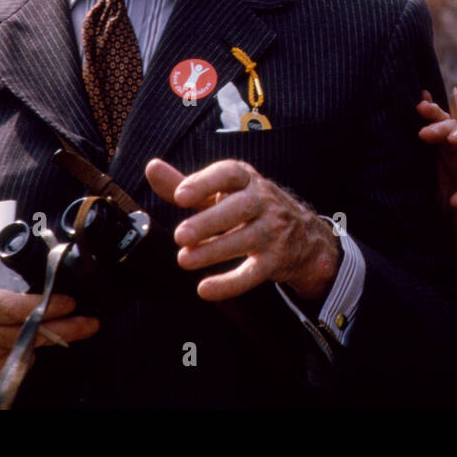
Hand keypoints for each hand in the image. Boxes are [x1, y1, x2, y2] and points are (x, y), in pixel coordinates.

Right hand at [0, 258, 98, 408]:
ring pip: (27, 350)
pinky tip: (12, 351)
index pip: (11, 306)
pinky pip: (19, 368)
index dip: (45, 305)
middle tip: (87, 322)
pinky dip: (23, 359)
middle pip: (26, 331)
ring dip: (43, 341)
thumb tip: (31, 257)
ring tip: (52, 331)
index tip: (69, 302)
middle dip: (64, 327)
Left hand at [145, 158, 340, 301]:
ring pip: (246, 240)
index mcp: (247, 180)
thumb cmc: (250, 209)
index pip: (229, 174)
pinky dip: (230, 283)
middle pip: (239, 208)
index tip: (180, 196)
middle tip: (180, 235)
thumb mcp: (222, 193)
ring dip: (214, 251)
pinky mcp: (275, 260)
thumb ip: (187, 184)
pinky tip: (206, 289)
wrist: (304, 237)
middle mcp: (263, 201)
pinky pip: (253, 273)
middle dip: (209, 221)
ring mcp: (273, 231)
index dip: (205, 183)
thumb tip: (151, 168)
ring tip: (184, 260)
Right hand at [416, 92, 456, 288]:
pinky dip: (425, 122)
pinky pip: (430, 140)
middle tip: (424, 133)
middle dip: (443, 125)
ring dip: (432, 117)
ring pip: (443, 129)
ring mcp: (452, 160)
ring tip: (420, 106)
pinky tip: (419, 104)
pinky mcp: (435, 166)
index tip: (450, 140)